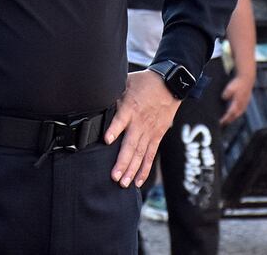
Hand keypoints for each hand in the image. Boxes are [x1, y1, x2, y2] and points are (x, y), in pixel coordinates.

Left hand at [104, 69, 179, 188]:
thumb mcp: (126, 83)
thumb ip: (113, 95)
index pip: (121, 119)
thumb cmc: (144, 83)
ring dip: (132, 170)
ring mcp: (149, 131)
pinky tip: (138, 181)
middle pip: (131, 144)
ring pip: (140, 153)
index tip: (107, 140)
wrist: (170, 84)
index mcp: (130, 107)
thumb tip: (96, 100)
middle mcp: (140, 122)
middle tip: (114, 177)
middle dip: (123, 162)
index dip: (114, 129)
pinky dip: (145, 169)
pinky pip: (150, 155)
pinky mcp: (157, 136)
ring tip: (123, 183)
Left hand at [219, 69, 254, 125]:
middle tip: (222, 123)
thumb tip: (223, 98)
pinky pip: (241, 111)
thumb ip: (226, 94)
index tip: (220, 122)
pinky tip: (234, 113)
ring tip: (228, 120)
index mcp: (237, 103)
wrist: (247, 79)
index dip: (225, 119)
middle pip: (234, 116)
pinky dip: (236, 114)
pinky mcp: (246, 102)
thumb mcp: (230, 88)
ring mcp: (245, 104)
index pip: (230, 114)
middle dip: (228, 120)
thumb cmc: (238, 83)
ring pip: (238, 114)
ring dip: (233, 118)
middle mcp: (241, 105)